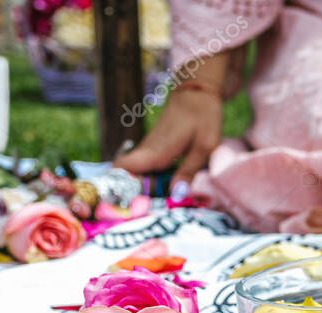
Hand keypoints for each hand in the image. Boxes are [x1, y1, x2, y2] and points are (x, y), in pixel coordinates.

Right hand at [115, 48, 240, 192]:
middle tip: (140, 211)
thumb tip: (174, 195)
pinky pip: (145, 168)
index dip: (116, 186)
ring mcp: (149, 149)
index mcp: (156, 152)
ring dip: (140, 188)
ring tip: (150, 204)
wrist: (197, 92)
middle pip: (125, 175)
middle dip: (128, 193)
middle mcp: (147, 151)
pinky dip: (148, 179)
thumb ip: (188, 171)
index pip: (122, 169)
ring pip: (135, 172)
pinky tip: (161, 190)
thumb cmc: (203, 118)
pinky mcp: (155, 148)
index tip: (122, 204)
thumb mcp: (204, 147)